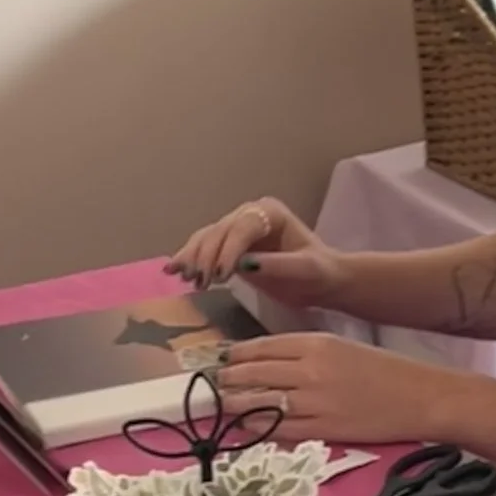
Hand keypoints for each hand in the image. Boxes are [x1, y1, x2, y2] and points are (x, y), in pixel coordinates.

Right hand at [169, 196, 346, 306]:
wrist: (321, 281)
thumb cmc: (318, 272)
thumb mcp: (305, 270)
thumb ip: (278, 265)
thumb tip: (245, 265)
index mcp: (270, 213)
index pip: (242, 227)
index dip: (228, 250)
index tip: (221, 276)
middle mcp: (249, 216)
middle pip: (219, 231)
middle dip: (206, 256)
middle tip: (200, 282)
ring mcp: (236, 230)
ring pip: (206, 239)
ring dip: (193, 258)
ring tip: (183, 279)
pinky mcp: (228, 248)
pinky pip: (204, 250)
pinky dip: (189, 260)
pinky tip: (174, 272)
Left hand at [215, 328, 449, 448]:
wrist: (421, 397)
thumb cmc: (384, 371)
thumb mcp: (342, 348)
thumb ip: (304, 353)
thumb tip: (266, 363)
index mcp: (315, 343)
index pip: (260, 348)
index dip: (234, 356)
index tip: (219, 361)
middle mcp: (309, 369)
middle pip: (253, 374)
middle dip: (227, 381)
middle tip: (215, 386)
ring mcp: (314, 401)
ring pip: (259, 403)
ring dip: (235, 406)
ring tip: (222, 408)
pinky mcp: (323, 429)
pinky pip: (279, 429)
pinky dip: (257, 429)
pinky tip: (244, 429)